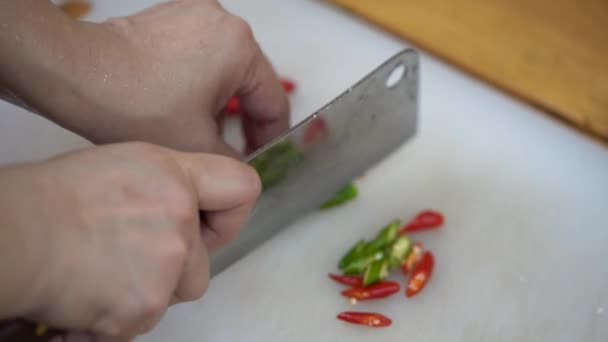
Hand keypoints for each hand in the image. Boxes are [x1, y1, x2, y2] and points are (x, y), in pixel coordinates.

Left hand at [0, 0, 289, 155]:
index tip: (261, 160)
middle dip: (242, 122)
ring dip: (219, 105)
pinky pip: (201, 57)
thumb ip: (234, 162)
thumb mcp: (197, 145)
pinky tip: (179, 108)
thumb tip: (243, 168)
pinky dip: (198, 84)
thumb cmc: (136, 105)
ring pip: (225, 72)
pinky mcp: (173, 18)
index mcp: (241, 48)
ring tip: (200, 133)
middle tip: (232, 154)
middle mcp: (225, 23)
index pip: (274, 102)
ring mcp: (196, 15)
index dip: (270, 139)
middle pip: (250, 84)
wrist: (75, 74)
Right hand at [0, 142, 260, 339]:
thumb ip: (172, 184)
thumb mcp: (128, 165)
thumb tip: (194, 204)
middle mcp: (179, 219)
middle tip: (134, 252)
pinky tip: (96, 290)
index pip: (243, 187)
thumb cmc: (58, 197)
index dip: (230, 213)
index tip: (211, 223)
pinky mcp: (143, 307)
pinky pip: (146, 319)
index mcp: (176, 178)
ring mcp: (165, 266)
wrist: (18, 233)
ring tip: (107, 268)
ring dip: (150, 289)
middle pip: (206, 262)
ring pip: (177, 292)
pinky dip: (123, 313)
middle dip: (178, 266)